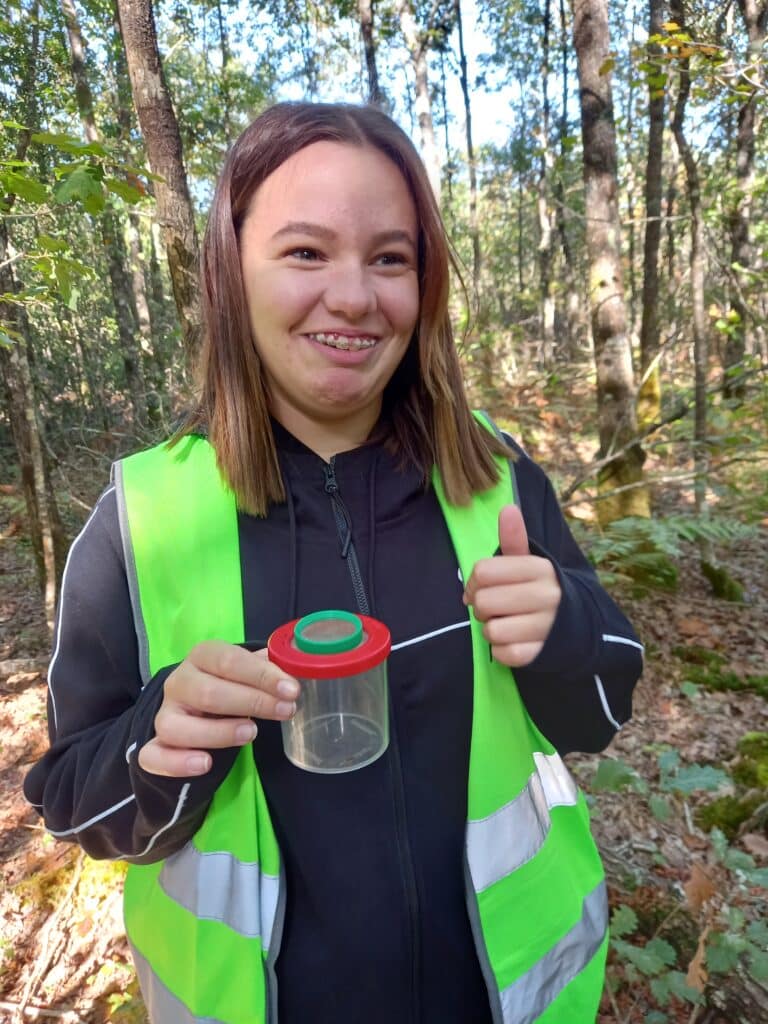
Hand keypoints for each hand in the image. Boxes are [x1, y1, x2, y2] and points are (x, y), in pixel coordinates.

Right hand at [138, 643, 299, 777]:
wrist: (195, 707)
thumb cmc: (230, 685)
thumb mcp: (246, 671)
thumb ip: (266, 667)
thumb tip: (295, 666)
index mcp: (202, 657)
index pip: (229, 661)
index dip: (262, 675)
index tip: (291, 690)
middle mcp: (179, 683)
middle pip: (207, 693)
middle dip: (251, 702)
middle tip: (284, 711)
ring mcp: (164, 715)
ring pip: (177, 726)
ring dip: (217, 732)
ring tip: (251, 733)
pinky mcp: (154, 746)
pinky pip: (153, 756)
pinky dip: (177, 762)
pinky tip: (205, 764)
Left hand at [463, 505, 560, 667]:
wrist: (576, 624)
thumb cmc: (539, 589)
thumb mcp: (529, 563)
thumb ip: (514, 539)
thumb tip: (508, 508)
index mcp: (539, 568)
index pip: (483, 572)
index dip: (474, 582)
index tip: (482, 587)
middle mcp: (547, 595)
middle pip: (484, 603)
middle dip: (481, 608)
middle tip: (494, 608)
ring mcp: (547, 626)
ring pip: (492, 631)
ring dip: (491, 630)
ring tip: (506, 623)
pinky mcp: (542, 653)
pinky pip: (504, 654)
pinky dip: (502, 651)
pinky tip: (514, 641)